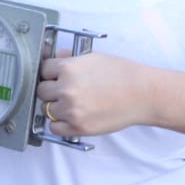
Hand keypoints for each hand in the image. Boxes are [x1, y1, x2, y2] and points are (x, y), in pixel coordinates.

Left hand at [35, 52, 150, 137]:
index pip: (43, 70)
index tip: (55, 76)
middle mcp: (66, 89)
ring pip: (46, 109)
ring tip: (72, 103)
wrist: (142, 94)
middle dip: (51, 89)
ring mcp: (71, 110)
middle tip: (64, 90)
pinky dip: (59, 123)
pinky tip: (70, 117)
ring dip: (55, 106)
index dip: (50, 73)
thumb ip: (69, 58)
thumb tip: (54, 58)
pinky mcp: (78, 127)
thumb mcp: (92, 57)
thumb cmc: (121, 74)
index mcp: (68, 69)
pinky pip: (54, 127)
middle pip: (41, 90)